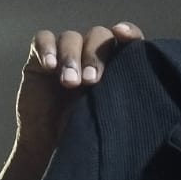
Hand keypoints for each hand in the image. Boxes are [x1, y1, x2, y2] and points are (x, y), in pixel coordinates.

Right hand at [15, 21, 144, 151]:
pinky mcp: (40, 58)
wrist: (49, 147)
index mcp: (115, 66)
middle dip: (95, 55)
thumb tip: (141, 90)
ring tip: (69, 83)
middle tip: (91, 81)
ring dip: (71, 57)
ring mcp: (66, 55)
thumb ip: (122, 98)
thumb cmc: (84, 135)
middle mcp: (91, 55)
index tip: (124, 35)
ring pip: (71, 38)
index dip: (128, 32)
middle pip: (99, 36)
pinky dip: (47, 49)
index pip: (127, 39)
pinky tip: (50, 67)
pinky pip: (43, 39)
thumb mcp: (108, 118)